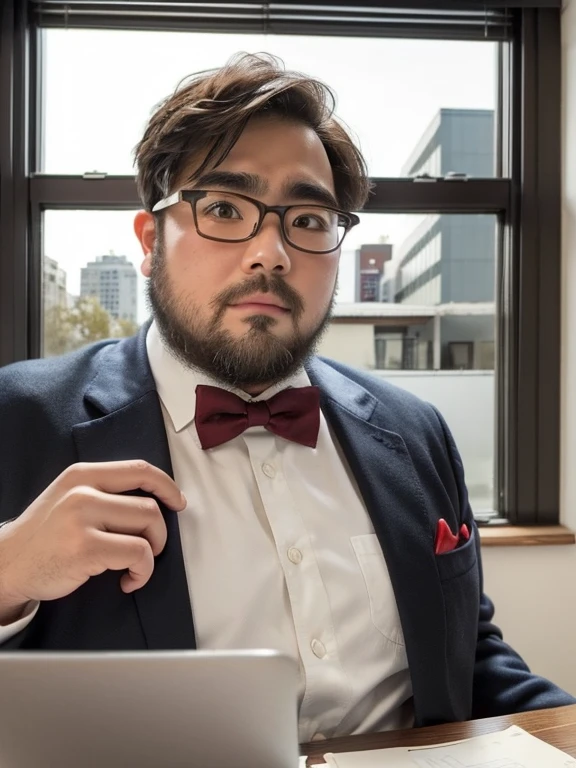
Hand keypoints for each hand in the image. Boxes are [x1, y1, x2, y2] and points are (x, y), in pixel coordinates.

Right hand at [0, 460, 185, 622]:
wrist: (6, 566)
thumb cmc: (43, 537)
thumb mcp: (68, 497)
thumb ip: (103, 492)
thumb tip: (153, 499)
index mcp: (82, 475)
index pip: (139, 469)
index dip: (167, 486)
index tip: (178, 501)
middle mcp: (83, 491)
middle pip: (150, 505)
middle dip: (158, 533)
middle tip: (148, 549)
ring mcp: (82, 518)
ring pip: (148, 527)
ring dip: (152, 552)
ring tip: (135, 566)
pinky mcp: (85, 548)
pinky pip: (138, 554)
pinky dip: (142, 572)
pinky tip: (127, 580)